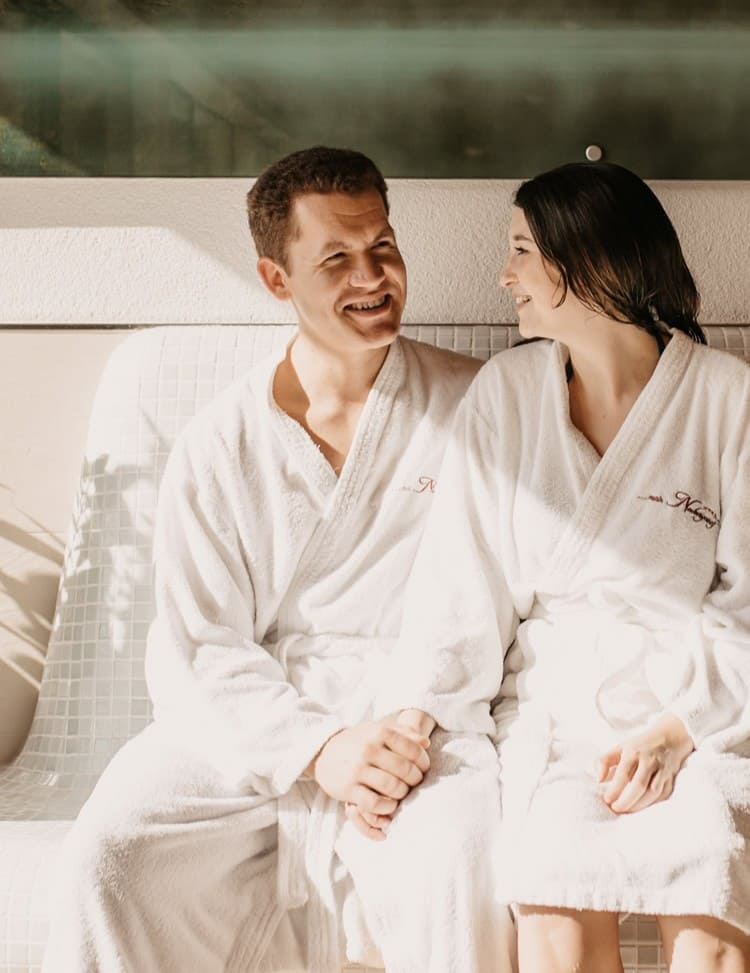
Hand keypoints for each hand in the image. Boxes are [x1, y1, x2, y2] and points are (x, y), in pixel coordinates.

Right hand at [344, 709, 436, 840]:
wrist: (323, 752)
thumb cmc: (357, 741)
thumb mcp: (377, 729)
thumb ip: (403, 733)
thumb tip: (426, 743)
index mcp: (380, 733)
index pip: (413, 750)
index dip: (424, 762)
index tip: (424, 768)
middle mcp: (369, 749)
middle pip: (405, 770)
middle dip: (416, 780)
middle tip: (415, 783)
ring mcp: (358, 769)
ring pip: (392, 787)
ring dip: (403, 794)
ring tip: (402, 793)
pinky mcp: (348, 789)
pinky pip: (375, 804)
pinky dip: (387, 807)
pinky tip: (389, 804)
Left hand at [596, 713, 694, 814]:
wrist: (670, 737)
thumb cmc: (639, 746)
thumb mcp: (618, 748)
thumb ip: (603, 761)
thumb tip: (598, 780)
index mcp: (634, 751)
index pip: (623, 773)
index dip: (614, 789)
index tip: (607, 800)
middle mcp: (649, 760)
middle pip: (639, 784)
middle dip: (627, 800)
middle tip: (616, 809)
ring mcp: (662, 769)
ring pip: (653, 792)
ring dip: (639, 805)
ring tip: (626, 810)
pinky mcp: (671, 778)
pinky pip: (662, 794)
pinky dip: (652, 803)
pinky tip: (641, 806)